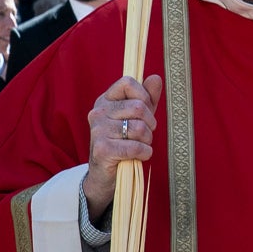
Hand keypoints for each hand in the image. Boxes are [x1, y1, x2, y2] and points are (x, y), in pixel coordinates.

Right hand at [83, 75, 162, 220]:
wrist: (105, 173)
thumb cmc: (124, 141)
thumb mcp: (138, 117)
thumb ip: (147, 98)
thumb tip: (155, 78)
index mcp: (105, 100)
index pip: (128, 82)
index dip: (144, 95)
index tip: (145, 111)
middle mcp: (98, 113)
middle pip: (138, 106)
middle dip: (150, 123)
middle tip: (145, 134)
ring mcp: (97, 131)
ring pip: (139, 128)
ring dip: (147, 140)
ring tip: (140, 145)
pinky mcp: (102, 149)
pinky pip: (136, 146)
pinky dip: (145, 153)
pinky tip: (140, 156)